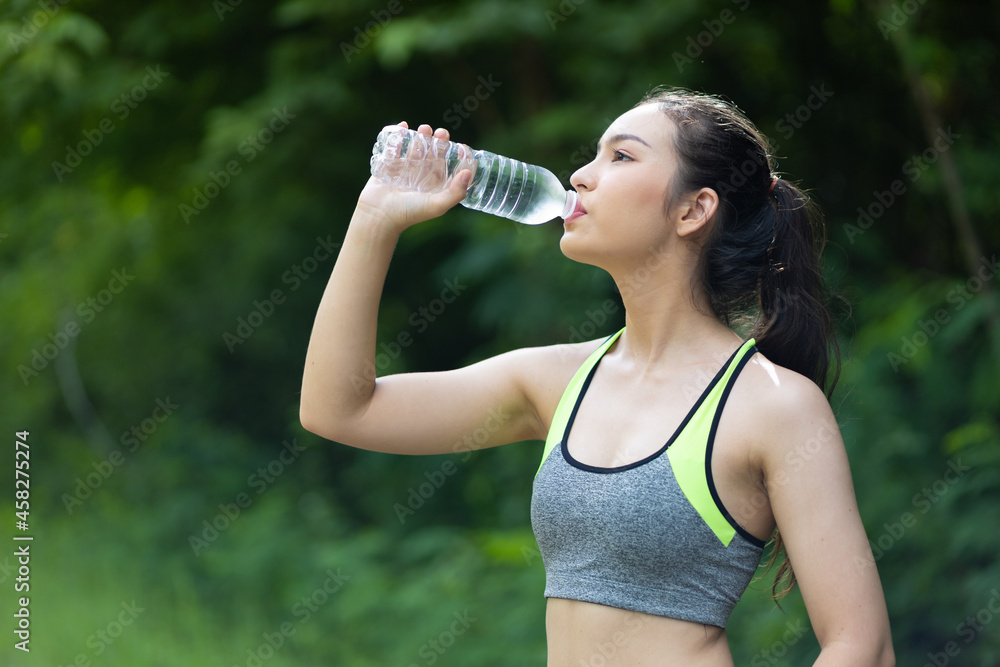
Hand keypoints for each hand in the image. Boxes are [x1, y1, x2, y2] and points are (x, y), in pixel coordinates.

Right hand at [356, 122, 472, 232]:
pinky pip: (395, 147)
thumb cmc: (409, 213)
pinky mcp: (388, 166)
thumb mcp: (437, 205)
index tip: (461, 147)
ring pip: (416, 148)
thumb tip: (467, 173)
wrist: (379, 215)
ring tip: (424, 129)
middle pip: (433, 154)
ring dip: (421, 137)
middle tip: (441, 133)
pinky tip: (403, 126)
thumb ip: (455, 192)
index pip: (449, 168)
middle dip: (438, 142)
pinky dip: (398, 136)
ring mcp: (404, 170)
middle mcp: (421, 177)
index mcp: (434, 186)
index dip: (457, 157)